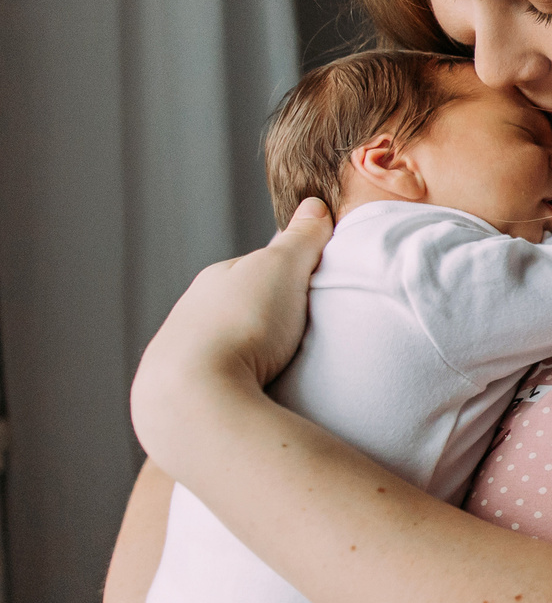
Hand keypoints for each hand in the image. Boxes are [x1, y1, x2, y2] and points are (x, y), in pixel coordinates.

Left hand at [129, 198, 330, 457]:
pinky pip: (221, 385)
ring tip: (284, 373)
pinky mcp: (187, 397)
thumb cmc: (242, 324)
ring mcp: (185, 357)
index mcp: (215, 280)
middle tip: (305, 337)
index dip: (290, 278)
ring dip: (252, 357)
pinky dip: (241, 386)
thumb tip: (315, 205)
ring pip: (229, 349)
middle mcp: (192, 314)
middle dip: (268, 319)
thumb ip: (301, 238)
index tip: (315, 293)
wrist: (195, 394)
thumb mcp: (282, 268)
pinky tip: (260, 397)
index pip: (256, 269)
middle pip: (241, 310)